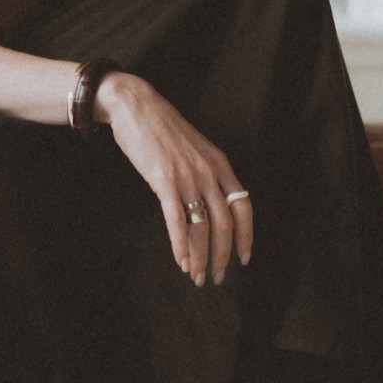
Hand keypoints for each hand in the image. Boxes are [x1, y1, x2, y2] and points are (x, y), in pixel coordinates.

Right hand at [94, 72, 252, 286]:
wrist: (136, 105)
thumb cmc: (162, 127)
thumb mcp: (195, 148)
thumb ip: (206, 173)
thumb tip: (209, 203)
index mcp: (220, 164)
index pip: (244, 207)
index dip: (246, 236)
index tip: (244, 259)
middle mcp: (209, 172)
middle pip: (225, 224)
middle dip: (222, 256)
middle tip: (216, 277)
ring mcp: (187, 176)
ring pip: (202, 227)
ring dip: (200, 257)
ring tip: (196, 276)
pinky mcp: (163, 179)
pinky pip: (177, 219)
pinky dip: (180, 244)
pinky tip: (180, 260)